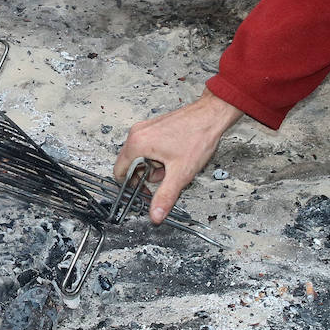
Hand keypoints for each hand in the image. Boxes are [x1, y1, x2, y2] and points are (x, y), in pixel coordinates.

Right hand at [113, 88, 244, 223]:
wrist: (210, 116)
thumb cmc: (197, 136)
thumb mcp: (180, 173)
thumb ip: (165, 196)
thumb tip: (155, 214)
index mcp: (137, 144)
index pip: (119, 172)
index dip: (131, 187)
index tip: (144, 192)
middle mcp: (137, 133)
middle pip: (130, 164)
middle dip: (146, 175)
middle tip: (164, 178)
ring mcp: (145, 128)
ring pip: (140, 156)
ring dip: (154, 166)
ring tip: (172, 166)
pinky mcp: (153, 127)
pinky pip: (148, 146)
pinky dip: (158, 156)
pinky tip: (174, 157)